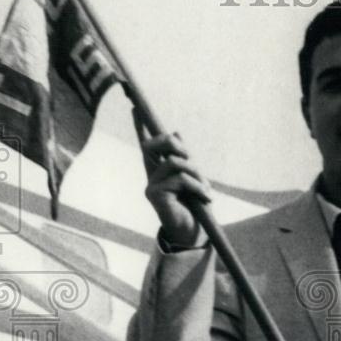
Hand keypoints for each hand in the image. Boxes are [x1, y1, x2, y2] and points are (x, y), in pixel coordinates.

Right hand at [135, 112, 211, 247]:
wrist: (193, 232)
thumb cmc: (194, 206)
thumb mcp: (194, 178)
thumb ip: (185, 158)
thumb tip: (176, 132)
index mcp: (160, 169)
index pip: (148, 145)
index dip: (141, 127)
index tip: (135, 109)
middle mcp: (151, 175)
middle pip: (158, 144)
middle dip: (179, 146)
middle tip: (194, 160)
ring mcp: (150, 185)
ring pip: (175, 162)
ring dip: (196, 173)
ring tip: (205, 189)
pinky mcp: (154, 195)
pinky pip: (179, 179)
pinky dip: (197, 186)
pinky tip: (205, 197)